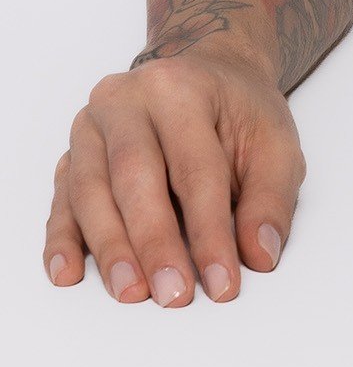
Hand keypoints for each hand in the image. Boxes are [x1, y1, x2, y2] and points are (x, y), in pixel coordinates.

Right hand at [44, 51, 305, 306]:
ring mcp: (91, 127)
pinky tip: (68, 273)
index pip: (195, 169)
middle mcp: (126, 100)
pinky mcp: (72, 155)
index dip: (209, 232)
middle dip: (153, 243)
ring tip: (131, 293)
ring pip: (90, 191)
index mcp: (181, 88)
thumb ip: (269, 200)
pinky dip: (63, 240)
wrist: (209, 72)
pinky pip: (62, 201)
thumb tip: (260, 255)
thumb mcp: (275, 144)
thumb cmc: (238, 111)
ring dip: (110, 248)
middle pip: (134, 177)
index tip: (223, 283)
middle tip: (172, 294)